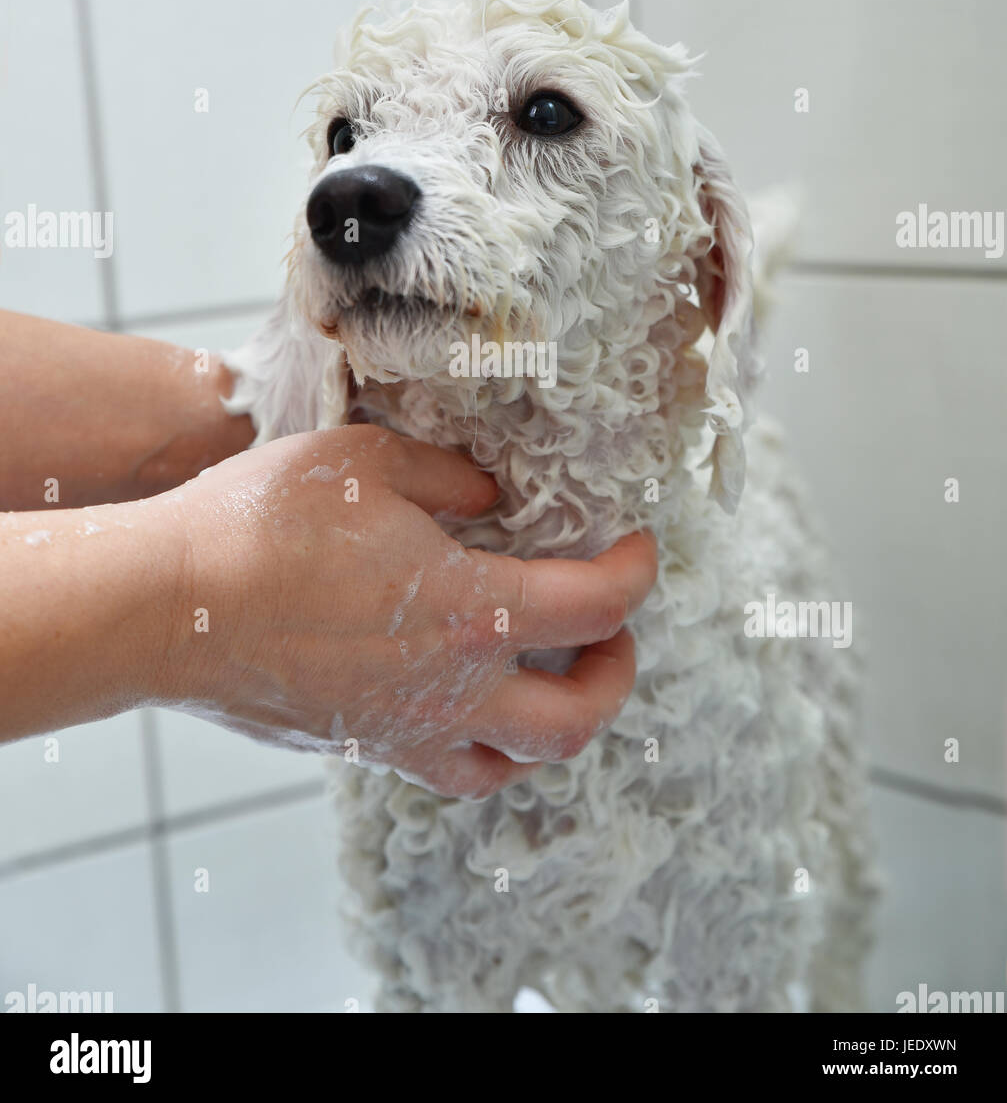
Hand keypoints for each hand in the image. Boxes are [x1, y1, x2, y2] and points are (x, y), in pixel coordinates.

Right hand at [155, 426, 655, 797]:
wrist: (167, 605)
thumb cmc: (262, 525)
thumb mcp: (368, 464)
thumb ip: (448, 477)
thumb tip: (490, 497)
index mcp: (471, 611)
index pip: (597, 607)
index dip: (636, 573)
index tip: (637, 548)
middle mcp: (451, 689)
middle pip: (577, 719)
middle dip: (616, 674)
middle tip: (610, 634)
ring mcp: (404, 730)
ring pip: (514, 764)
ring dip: (554, 726)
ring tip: (549, 681)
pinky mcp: (360, 747)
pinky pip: (445, 769)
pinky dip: (481, 745)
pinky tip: (464, 700)